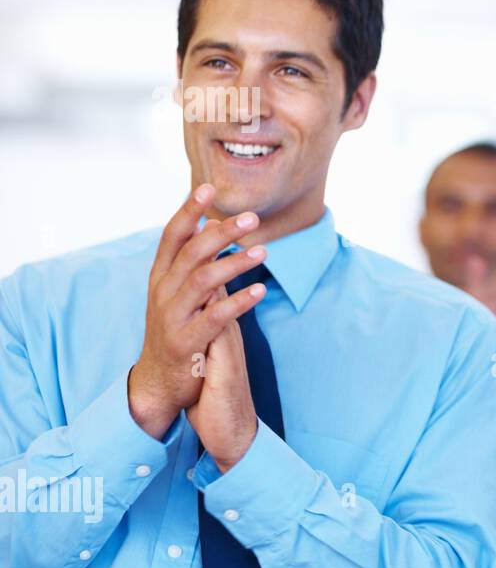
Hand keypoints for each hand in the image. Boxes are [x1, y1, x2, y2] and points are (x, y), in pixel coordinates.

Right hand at [127, 185, 267, 438]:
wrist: (159, 380)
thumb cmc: (176, 328)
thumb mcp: (180, 292)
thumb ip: (195, 262)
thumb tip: (214, 225)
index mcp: (161, 276)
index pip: (172, 235)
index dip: (188, 210)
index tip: (208, 187)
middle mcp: (162, 292)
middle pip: (191, 253)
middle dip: (221, 232)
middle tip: (252, 218)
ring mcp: (171, 317)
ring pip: (202, 281)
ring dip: (234, 263)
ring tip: (264, 251)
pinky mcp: (185, 341)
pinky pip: (214, 318)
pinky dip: (238, 302)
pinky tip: (259, 291)